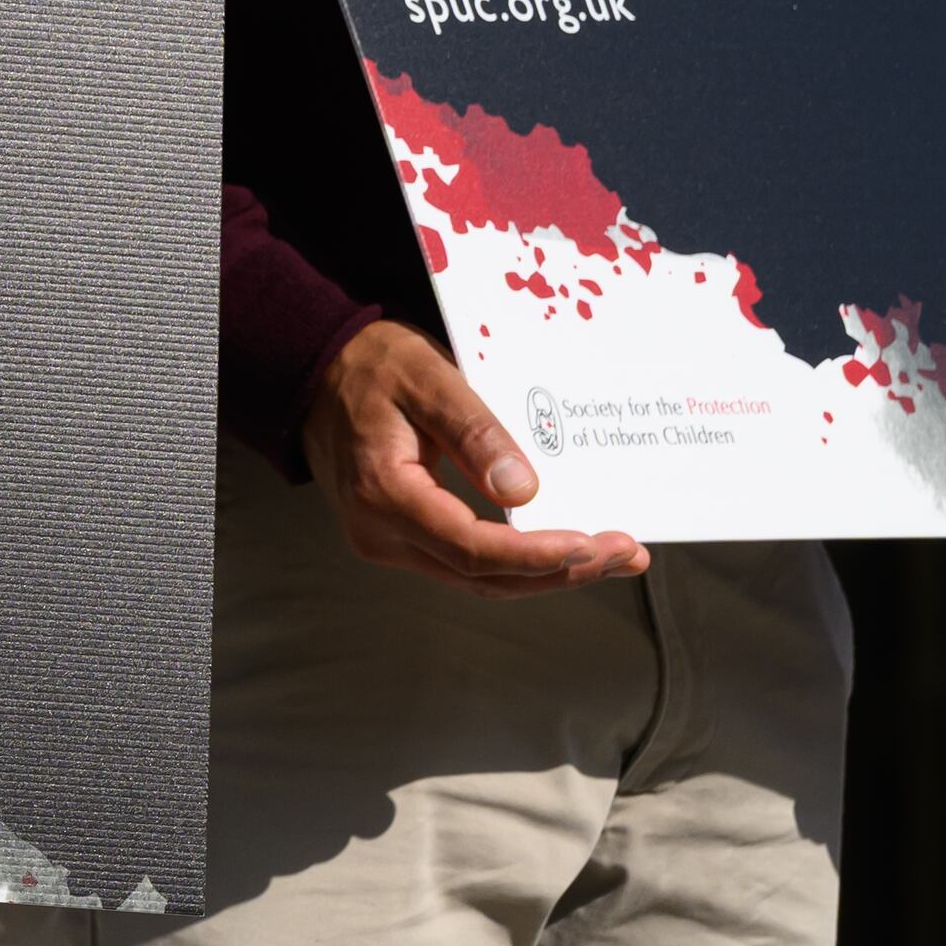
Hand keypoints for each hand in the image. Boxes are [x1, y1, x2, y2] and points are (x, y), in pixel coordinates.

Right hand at [301, 318, 650, 590]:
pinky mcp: (402, 539)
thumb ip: (474, 433)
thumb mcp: (428, 378)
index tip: (591, 544)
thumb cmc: (373, 365)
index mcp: (382, 492)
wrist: (318, 371)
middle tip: (626, 553)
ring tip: (612, 556)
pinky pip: (467, 564)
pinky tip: (564, 550)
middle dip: (561, 570)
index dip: (535, 554)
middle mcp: (380, 533)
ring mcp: (388, 542)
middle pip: (482, 576)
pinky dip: (520, 562)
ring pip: (479, 579)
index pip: (469, 547)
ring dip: (548, 572)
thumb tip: (525, 493)